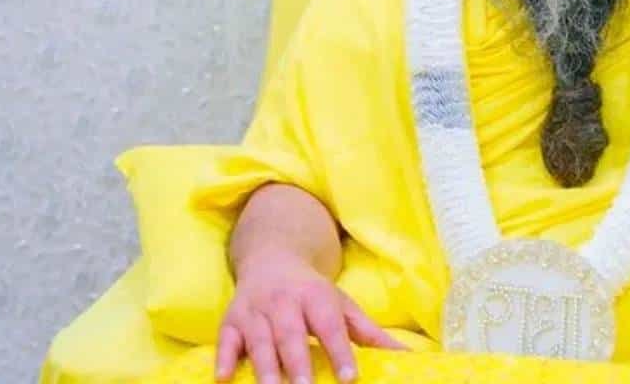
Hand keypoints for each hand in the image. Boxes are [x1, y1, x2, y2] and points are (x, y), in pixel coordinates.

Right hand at [215, 248, 403, 382]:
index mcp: (316, 296)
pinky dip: (224, 357)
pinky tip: (225, 377)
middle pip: (291, 334)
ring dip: (265, 367)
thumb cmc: (312, 292)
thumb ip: (369, 332)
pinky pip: (225, 339)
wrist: (273, 257)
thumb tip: (406, 354)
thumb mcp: (342, 304)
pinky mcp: (231, 319)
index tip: (349, 378)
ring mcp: (255, 310)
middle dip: (298, 364)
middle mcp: (284, 301)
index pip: (330, 326)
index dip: (340, 352)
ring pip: (259, 340)